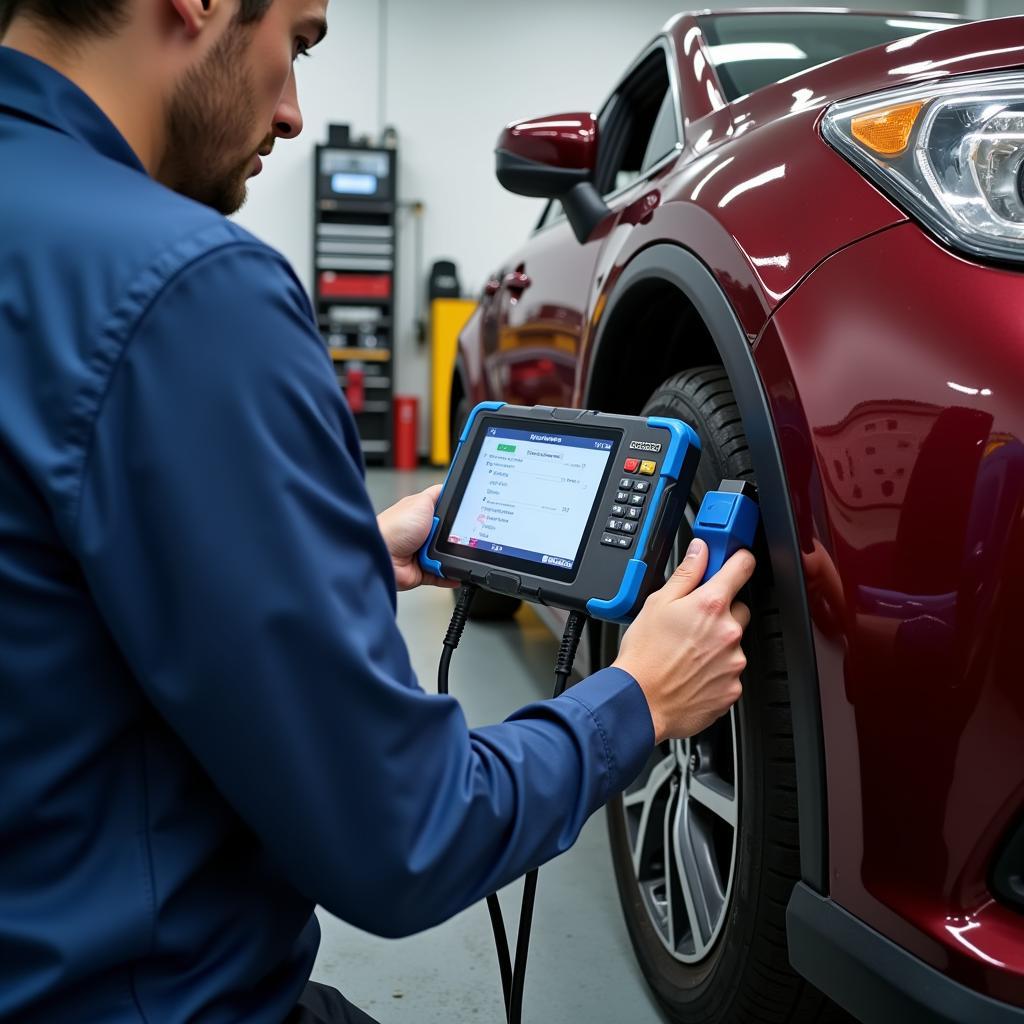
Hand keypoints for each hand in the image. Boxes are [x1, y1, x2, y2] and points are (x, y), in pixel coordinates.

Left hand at [377, 485, 458, 591]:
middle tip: (459, 535)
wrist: (384, 555)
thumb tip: (449, 486)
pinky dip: (452, 575)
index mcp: (421, 514)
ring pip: (450, 555)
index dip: (457, 511)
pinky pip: (444, 574)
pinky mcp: (425, 571)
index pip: (446, 510)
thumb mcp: (421, 502)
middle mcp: (423, 533)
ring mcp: (424, 552)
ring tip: (449, 551)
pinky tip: (458, 572)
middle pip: (452, 534)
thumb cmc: (394, 528)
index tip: (470, 513)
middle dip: (457, 536)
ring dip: (453, 555)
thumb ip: (437, 494)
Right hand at [614, 540, 753, 743]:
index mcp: (710, 605)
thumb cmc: (644, 655)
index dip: (738, 559)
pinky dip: (716, 670)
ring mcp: (733, 662)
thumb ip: (686, 573)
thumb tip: (700, 551)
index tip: (735, 560)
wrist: (640, 702)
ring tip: (687, 653)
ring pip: (733, 643)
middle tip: (693, 622)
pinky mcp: (732, 688)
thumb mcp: (657, 603)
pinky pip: (730, 671)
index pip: (742, 567)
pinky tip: (692, 672)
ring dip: (717, 644)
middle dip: (721, 612)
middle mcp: (728, 632)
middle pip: (739, 609)